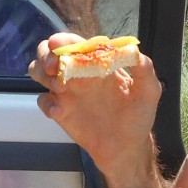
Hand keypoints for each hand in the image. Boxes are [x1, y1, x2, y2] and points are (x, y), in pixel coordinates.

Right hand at [28, 34, 161, 175]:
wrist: (126, 146)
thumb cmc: (138, 116)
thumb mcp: (149, 91)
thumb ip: (144, 70)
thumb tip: (133, 50)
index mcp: (95, 63)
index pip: (75, 44)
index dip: (64, 40)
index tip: (59, 44)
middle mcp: (77, 73)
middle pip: (48, 52)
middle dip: (45, 55)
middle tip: (53, 67)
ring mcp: (65, 91)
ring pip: (38, 71)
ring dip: (42, 74)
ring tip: (59, 87)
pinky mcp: (59, 109)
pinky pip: (42, 100)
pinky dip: (46, 104)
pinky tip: (58, 112)